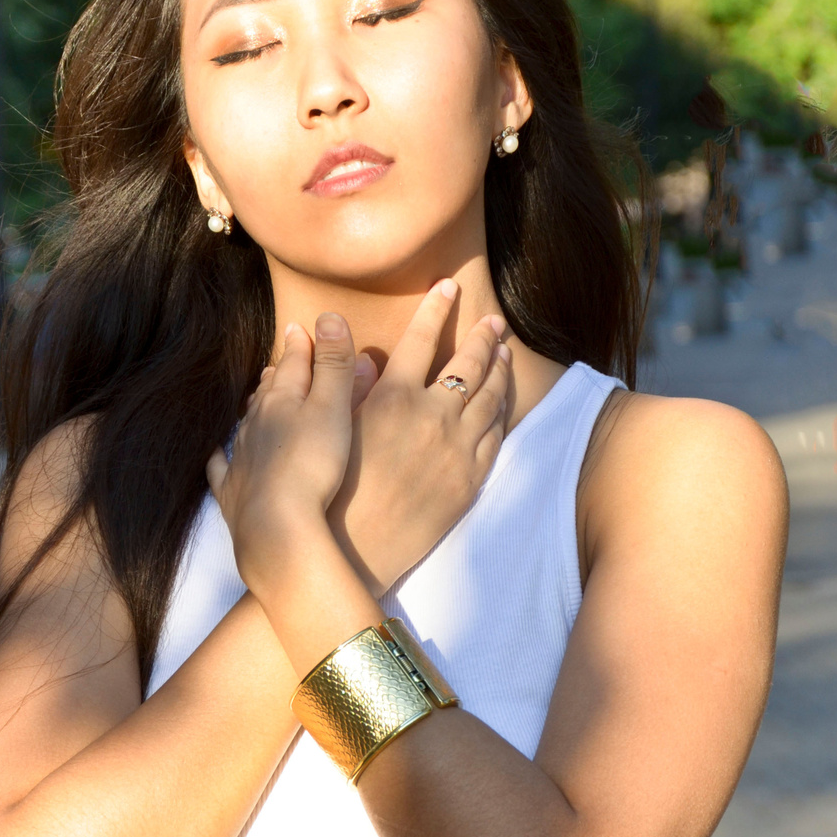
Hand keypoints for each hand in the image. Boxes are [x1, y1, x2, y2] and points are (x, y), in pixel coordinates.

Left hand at [206, 312, 356, 597]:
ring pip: (246, 424)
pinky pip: (221, 468)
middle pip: (268, 392)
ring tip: (258, 398)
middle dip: (277, 375)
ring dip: (254, 409)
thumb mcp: (333, 409)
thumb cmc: (313, 466)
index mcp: (282, 401)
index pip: (293, 364)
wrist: (277, 528)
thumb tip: (327, 314)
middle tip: (279, 363)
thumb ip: (333, 364)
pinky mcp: (233, 493)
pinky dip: (220, 457)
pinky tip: (217, 454)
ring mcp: (240, 458)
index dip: (301, 346)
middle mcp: (255, 424)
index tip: (300, 329)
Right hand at [329, 284, 510, 594]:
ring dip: (500, 369)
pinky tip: (504, 402)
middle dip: (484, 336)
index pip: (422, 338)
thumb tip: (363, 356)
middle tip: (494, 321)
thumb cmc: (331, 490)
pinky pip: (496, 436)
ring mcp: (457, 448)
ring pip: (492, 397)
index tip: (448, 288)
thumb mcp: (333, 429)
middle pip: (469, 362)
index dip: (436, 308)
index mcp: (393, 396)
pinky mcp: (470, 479)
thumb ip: (352, 387)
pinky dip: (503, 411)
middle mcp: (432, 415)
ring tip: (504, 353)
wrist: (354, 548)